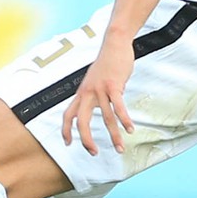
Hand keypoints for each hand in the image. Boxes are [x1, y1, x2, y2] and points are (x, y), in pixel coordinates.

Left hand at [61, 38, 135, 154]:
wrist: (113, 44)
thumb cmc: (106, 64)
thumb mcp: (94, 80)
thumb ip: (93, 94)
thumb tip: (100, 106)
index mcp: (81, 93)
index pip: (68, 115)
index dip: (65, 130)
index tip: (67, 143)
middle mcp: (87, 93)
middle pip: (81, 121)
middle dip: (86, 139)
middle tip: (93, 153)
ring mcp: (100, 89)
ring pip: (105, 118)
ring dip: (113, 135)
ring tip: (120, 149)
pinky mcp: (113, 85)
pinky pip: (119, 106)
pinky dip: (125, 120)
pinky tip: (131, 129)